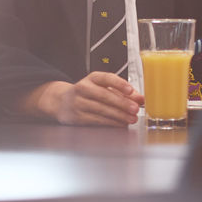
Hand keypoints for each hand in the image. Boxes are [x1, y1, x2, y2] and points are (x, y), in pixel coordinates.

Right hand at [26, 72, 140, 126]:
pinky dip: (111, 123)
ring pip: (101, 109)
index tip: (130, 90)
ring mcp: (78, 103)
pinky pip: (96, 120)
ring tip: (131, 118)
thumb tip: (140, 99)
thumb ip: (123, 92)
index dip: (119, 83)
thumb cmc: (88, 93)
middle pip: (104, 95)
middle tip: (135, 108)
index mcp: (92, 78)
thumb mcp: (103, 87)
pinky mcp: (77, 117)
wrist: (61, 101)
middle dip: (122, 103)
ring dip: (119, 115)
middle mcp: (83, 88)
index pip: (106, 78)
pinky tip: (121, 123)